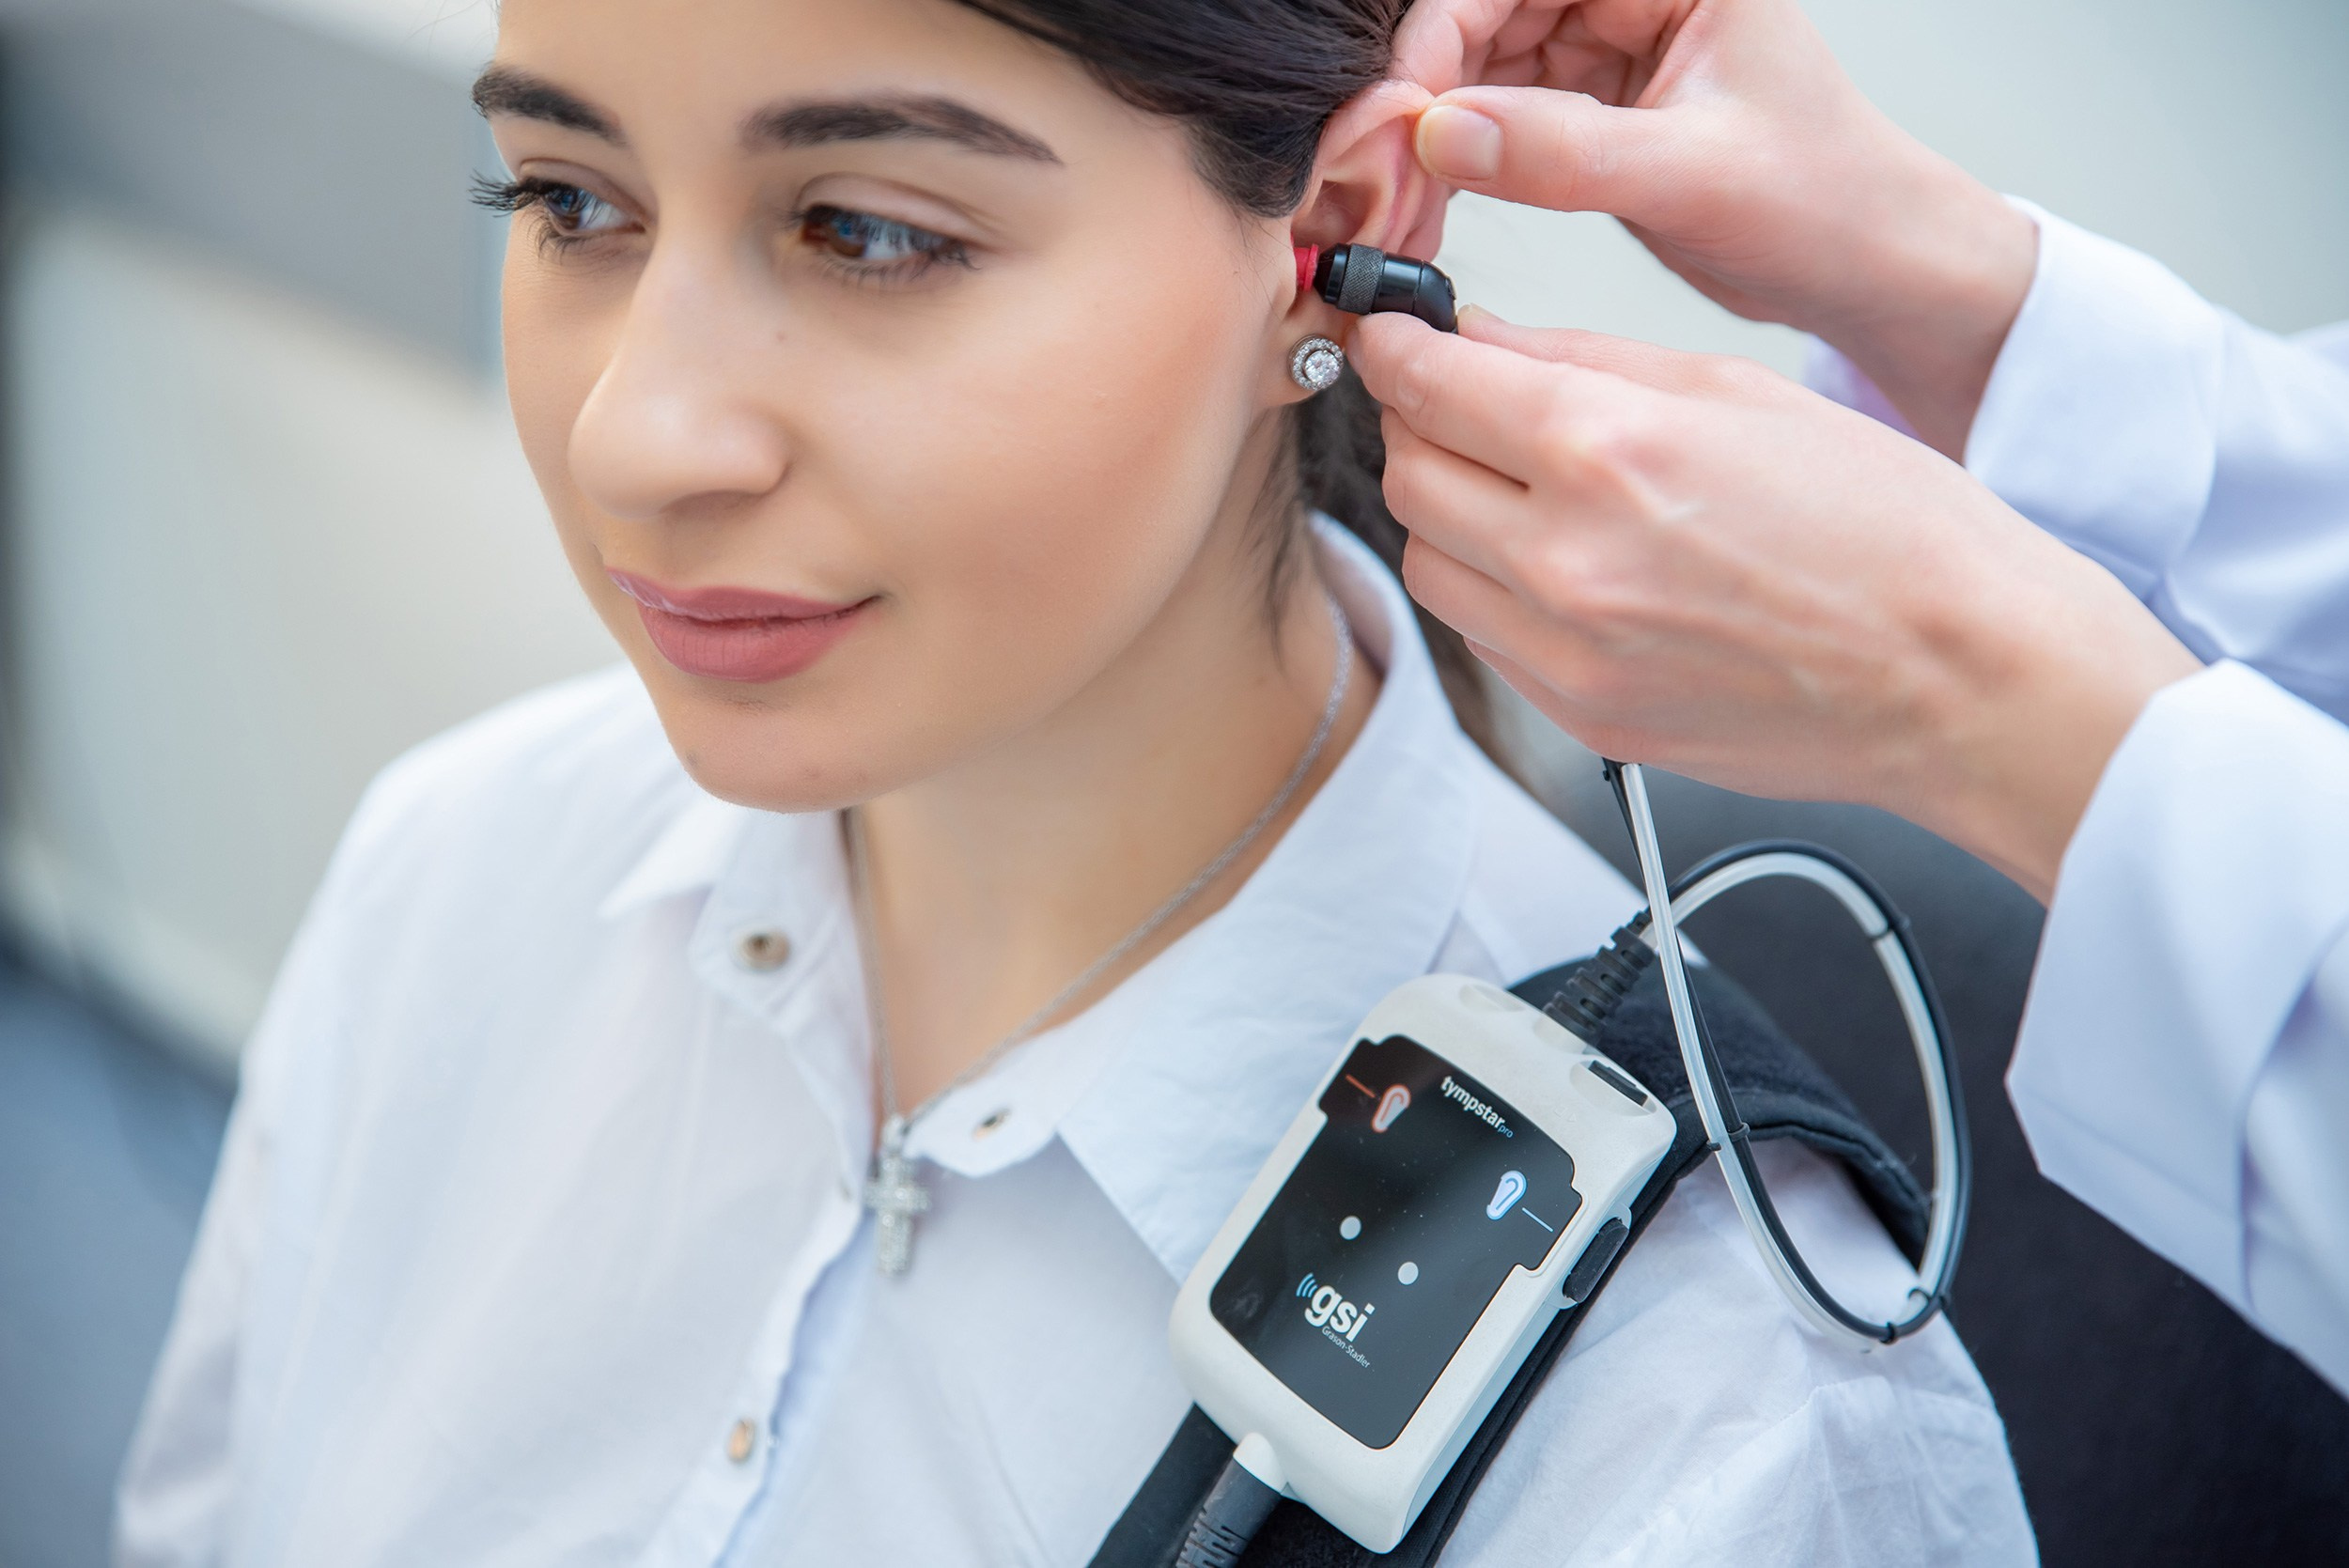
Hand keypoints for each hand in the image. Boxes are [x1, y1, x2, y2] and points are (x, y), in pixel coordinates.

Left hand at [1350, 308, 2201, 898]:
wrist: (1957, 676)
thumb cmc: (1883, 528)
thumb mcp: (1735, 390)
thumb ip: (1581, 360)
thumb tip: (1477, 340)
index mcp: (1606, 452)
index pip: (1430, 386)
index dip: (1396, 351)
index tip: (1394, 337)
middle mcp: (1565, 559)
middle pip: (1407, 475)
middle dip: (1420, 426)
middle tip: (1457, 403)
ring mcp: (1564, 652)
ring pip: (1427, 562)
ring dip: (1446, 512)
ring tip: (1515, 486)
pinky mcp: (1578, 715)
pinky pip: (1482, 635)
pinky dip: (1494, 588)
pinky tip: (1560, 561)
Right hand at [1390, 0, 2037, 458]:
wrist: (1869, 270)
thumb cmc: (1830, 201)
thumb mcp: (1696, 176)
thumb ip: (1566, 153)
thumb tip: (1441, 134)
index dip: (1443, 33)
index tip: (1401, 114)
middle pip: (1482, 16)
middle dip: (1424, 95)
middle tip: (1381, 177)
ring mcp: (1609, 52)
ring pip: (1477, 72)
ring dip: (1430, 140)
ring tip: (1399, 212)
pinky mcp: (1592, 113)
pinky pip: (1495, 123)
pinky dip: (1455, 170)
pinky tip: (1430, 214)